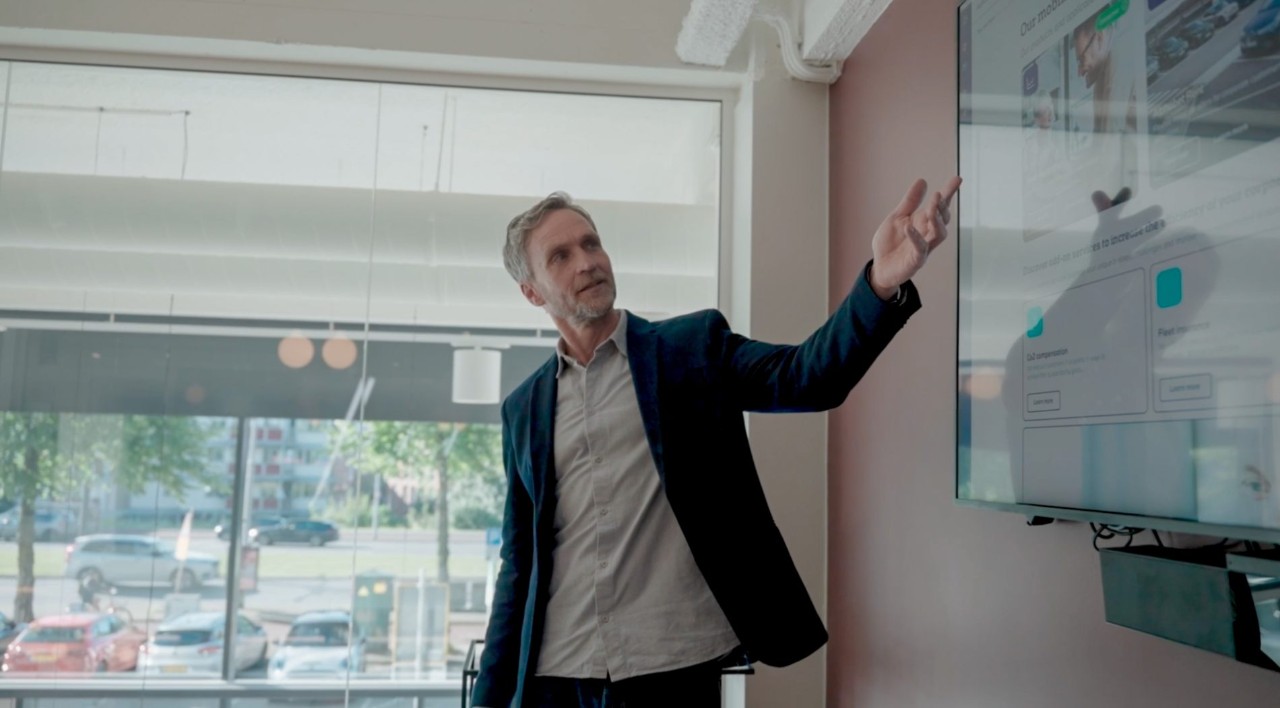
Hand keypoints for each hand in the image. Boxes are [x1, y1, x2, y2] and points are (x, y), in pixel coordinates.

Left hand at [869, 176, 961, 298]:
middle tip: (939, 195)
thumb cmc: (890, 243)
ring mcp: (924, 248)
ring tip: (931, 208)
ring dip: (936, 220)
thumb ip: (910, 202)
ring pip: (938, 233)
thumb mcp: (897, 217)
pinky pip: (920, 249)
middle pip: (943, 219)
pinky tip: (909, 228)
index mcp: (923, 222)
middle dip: (943, 207)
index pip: (939, 206)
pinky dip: (915, 238)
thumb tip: (922, 181)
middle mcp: (927, 234)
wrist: (880, 267)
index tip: (957, 179)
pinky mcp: (915, 261)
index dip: (949, 193)